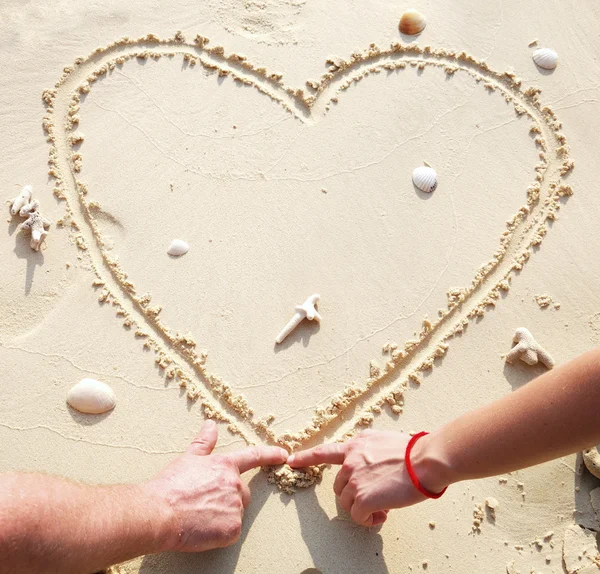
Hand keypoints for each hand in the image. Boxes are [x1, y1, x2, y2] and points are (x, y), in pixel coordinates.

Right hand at [146, 420, 287, 551]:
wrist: (159, 512)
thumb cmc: (170, 486)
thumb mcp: (188, 458)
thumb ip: (204, 443)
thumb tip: (211, 425)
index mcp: (225, 465)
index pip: (253, 457)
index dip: (270, 455)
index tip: (283, 455)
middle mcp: (235, 484)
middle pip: (243, 493)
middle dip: (229, 497)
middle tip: (205, 502)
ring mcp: (235, 506)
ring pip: (236, 512)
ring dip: (223, 515)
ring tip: (200, 515)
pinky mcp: (232, 529)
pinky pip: (231, 532)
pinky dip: (220, 533)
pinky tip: (203, 528)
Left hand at [288, 430, 447, 526]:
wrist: (424, 460)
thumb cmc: (413, 452)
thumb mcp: (384, 441)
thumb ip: (370, 452)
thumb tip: (371, 465)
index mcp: (357, 445)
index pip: (326, 452)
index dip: (307, 457)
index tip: (292, 460)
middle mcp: (351, 460)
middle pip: (340, 485)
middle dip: (354, 494)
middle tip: (376, 497)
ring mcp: (354, 478)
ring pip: (347, 501)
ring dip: (362, 507)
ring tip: (382, 507)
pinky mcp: (362, 497)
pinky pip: (357, 515)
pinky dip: (368, 519)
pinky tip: (381, 514)